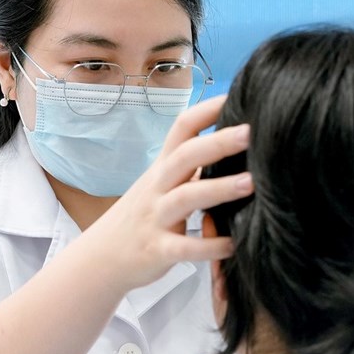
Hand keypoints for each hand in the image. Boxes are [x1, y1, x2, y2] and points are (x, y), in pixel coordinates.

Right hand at [84, 95, 252, 289]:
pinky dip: (210, 247)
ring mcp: (156, 218)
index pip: (182, 127)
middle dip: (218, 142)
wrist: (102, 257)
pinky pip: (185, 248)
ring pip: (186, 197)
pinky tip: (235, 245)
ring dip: (219, 189)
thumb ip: (191, 166)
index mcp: (163, 167)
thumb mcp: (161, 184)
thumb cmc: (143, 215)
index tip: (238, 95)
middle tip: (251, 132)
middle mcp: (158, 187)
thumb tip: (234, 143)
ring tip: (252, 183)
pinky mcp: (157, 250)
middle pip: (185, 156)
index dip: (208, 110)